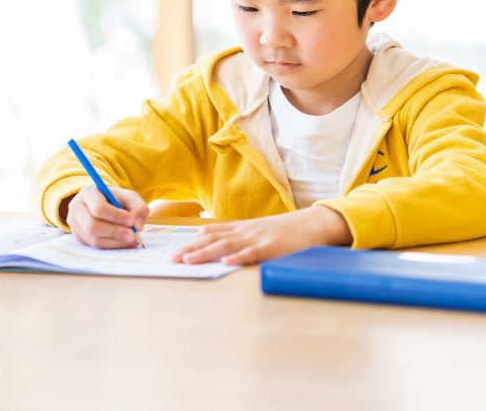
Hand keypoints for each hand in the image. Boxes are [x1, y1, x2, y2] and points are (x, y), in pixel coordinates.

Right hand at [66, 186, 149, 248]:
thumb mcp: (129, 197)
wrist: (103, 204)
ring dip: (115, 242)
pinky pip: (94, 246)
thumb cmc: (117, 200)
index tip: (132, 220)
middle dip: (115, 232)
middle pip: (92, 225)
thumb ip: (138, 207)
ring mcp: (75, 224)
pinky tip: (124, 243)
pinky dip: (112, 246)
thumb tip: (137, 225)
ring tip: (132, 239)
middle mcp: (77, 208)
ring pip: (93, 239)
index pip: (98, 207)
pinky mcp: (79, 237)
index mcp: (88, 193)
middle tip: (133, 235)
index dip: (116, 216)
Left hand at [170, 206, 352, 265]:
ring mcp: (259, 238)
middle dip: (191, 250)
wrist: (313, 223)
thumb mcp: (257, 228)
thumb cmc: (285, 229)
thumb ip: (234, 233)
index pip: (211, 234)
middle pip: (213, 241)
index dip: (191, 243)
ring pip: (228, 246)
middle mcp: (247, 232)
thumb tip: (207, 236)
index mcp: (242, 228)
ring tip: (189, 260)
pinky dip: (239, 257)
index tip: (173, 251)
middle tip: (172, 260)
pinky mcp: (273, 247)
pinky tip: (226, 262)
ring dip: (206, 253)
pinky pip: (253, 253)